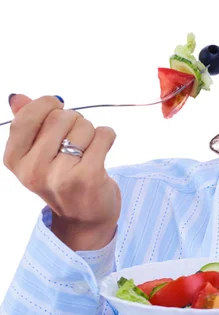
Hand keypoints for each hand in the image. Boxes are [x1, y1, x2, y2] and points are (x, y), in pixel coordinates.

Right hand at [3, 94, 119, 249]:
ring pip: (84, 125)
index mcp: (15, 160)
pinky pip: (103, 134)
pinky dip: (107, 136)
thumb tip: (17, 97)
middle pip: (60, 117)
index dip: (47, 105)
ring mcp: (60, 175)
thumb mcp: (37, 155)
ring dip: (91, 132)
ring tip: (87, 151)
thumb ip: (28, 124)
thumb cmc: (62, 179)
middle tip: (77, 140)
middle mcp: (33, 170)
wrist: (85, 218)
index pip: (28, 116)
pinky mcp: (88, 177)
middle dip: (75, 120)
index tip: (58, 109)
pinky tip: (102, 151)